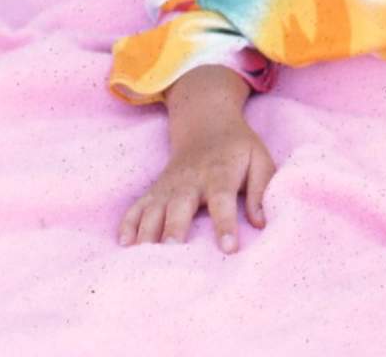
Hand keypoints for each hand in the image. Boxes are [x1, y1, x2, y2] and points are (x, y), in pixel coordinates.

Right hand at [119, 116, 274, 251]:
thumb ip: (262, 189)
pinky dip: (128, 225)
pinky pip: (136, 208)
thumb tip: (261, 223)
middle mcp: (190, 180)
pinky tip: (124, 244)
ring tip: (143, 260)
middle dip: (174, 228)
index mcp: (220, 173)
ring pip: (153, 210)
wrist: (207, 124)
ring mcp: (168, 186)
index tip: (229, 248)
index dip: (225, 224)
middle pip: (179, 206)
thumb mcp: (259, 159)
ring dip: (146, 233)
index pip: (222, 199)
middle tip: (171, 251)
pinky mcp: (154, 191)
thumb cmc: (237, 148)